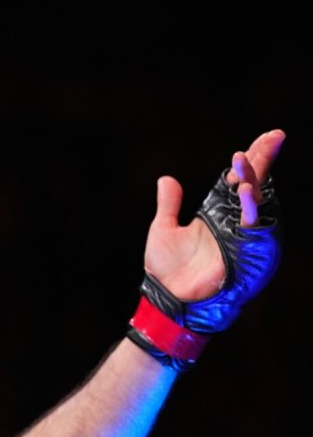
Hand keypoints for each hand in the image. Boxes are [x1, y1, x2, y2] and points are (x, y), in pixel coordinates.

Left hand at [143, 129, 284, 299]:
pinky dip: (250, 208)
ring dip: (253, 179)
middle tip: (273, 136)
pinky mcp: (245, 252)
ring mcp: (240, 235)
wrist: (169, 300)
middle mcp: (232, 220)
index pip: (237, 179)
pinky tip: (245, 190)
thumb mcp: (163, 230)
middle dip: (262, 159)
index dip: (251, 158)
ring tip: (246, 159)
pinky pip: (254, 226)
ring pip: (256, 201)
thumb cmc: (166, 270)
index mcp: (216, 212)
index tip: (265, 137)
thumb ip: (169, 205)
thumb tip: (166, 179)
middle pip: (253, 183)